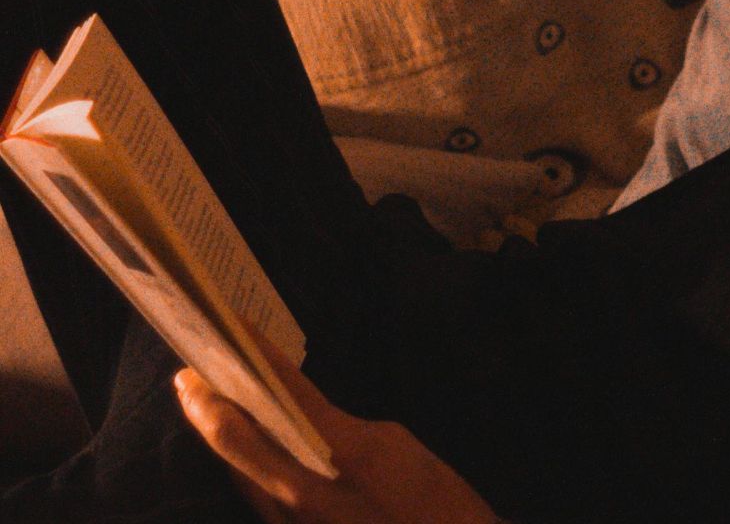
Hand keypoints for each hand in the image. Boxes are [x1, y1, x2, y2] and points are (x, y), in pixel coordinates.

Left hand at [174, 347, 500, 523]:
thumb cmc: (438, 501)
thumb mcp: (395, 446)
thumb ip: (343, 428)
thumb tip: (304, 420)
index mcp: (339, 454)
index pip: (284, 393)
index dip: (255, 356)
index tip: (233, 328)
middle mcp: (301, 492)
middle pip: (232, 441)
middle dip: (204, 404)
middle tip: (188, 376)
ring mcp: (291, 521)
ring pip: (237, 472)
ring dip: (219, 436)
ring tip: (208, 403)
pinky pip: (255, 496)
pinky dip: (243, 467)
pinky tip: (246, 451)